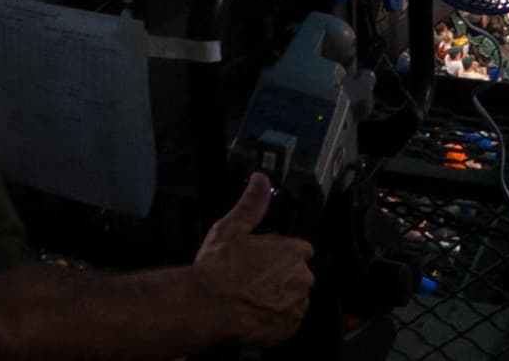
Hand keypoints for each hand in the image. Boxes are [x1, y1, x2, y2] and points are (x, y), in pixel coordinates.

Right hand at [194, 175, 314, 343]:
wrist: (207, 305)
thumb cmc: (218, 268)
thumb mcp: (232, 228)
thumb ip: (251, 204)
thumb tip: (260, 179)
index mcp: (292, 251)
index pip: (301, 251)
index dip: (283, 256)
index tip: (267, 262)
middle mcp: (301, 277)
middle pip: (299, 276)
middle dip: (282, 279)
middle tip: (255, 282)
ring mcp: (296, 305)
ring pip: (294, 300)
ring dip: (280, 300)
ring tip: (253, 300)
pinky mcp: (288, 329)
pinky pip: (287, 324)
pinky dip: (275, 322)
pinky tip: (255, 316)